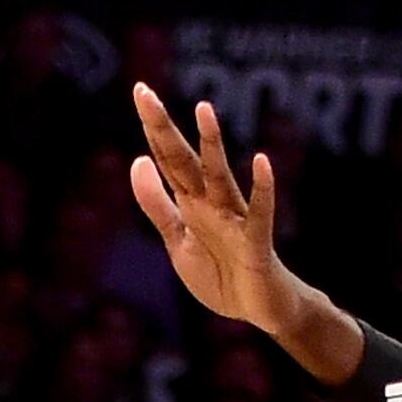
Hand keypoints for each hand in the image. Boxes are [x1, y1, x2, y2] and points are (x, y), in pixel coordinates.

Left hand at [128, 86, 349, 375]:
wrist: (257, 310)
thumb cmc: (221, 273)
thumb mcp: (178, 240)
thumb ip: (157, 204)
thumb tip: (138, 160)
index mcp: (191, 203)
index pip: (167, 159)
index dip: (152, 129)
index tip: (140, 91)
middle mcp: (212, 204)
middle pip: (183, 161)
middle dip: (163, 129)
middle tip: (144, 93)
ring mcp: (235, 220)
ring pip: (219, 178)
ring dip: (212, 146)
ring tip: (202, 111)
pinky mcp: (256, 244)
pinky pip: (260, 214)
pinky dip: (262, 189)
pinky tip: (261, 162)